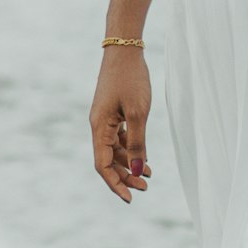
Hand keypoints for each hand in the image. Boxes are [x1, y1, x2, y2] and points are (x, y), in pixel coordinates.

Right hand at [89, 50, 151, 202]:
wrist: (125, 49)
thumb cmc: (131, 78)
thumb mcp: (138, 113)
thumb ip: (138, 144)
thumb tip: (137, 170)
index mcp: (99, 127)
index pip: (103, 165)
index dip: (115, 184)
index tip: (130, 198)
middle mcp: (98, 126)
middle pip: (108, 162)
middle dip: (126, 177)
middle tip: (145, 187)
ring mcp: (105, 120)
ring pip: (115, 152)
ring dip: (130, 165)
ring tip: (149, 174)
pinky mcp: (113, 114)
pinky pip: (120, 140)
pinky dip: (131, 150)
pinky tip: (145, 158)